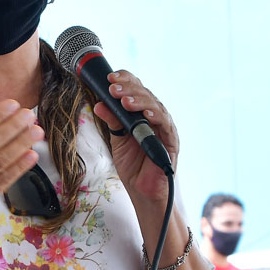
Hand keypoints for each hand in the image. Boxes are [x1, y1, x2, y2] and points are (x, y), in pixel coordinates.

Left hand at [90, 70, 177, 200]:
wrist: (142, 192)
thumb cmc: (132, 166)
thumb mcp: (117, 140)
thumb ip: (112, 121)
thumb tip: (99, 104)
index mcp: (141, 114)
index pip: (135, 90)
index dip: (125, 81)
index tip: (110, 78)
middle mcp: (154, 117)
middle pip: (144, 94)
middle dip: (128, 88)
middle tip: (113, 87)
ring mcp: (164, 127)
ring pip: (155, 105)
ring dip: (139, 100)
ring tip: (124, 100)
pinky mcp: (171, 140)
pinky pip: (165, 124)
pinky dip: (155, 116)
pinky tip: (145, 114)